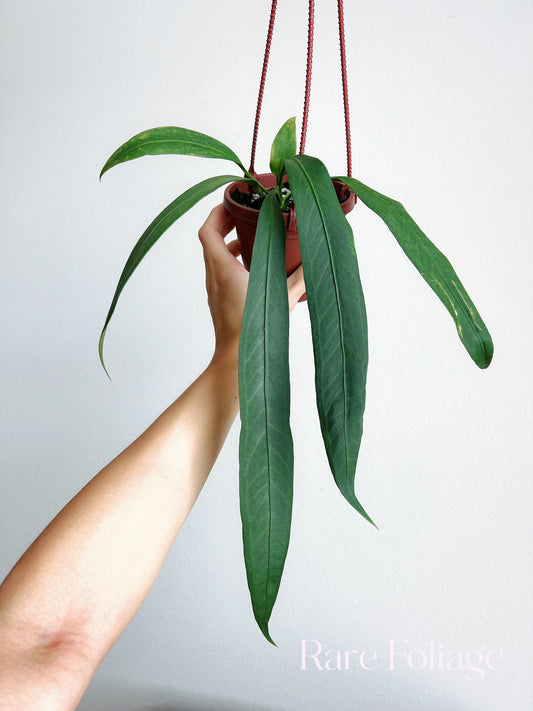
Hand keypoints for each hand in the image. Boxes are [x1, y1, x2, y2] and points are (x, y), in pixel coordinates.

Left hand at [198, 204, 305, 353]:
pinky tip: (252, 267)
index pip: (208, 230)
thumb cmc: (252, 331)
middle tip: (242, 214)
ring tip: (249, 238)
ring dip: (228, 243)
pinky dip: (231, 261)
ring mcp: (214, 290)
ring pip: (214, 257)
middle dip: (224, 223)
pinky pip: (220, 272)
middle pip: (209, 240)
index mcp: (223, 269)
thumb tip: (316, 262)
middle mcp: (214, 277)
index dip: (216, 212)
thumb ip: (300, 278)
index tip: (231, 202)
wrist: (234, 360)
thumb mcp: (282, 298)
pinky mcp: (219, 301)